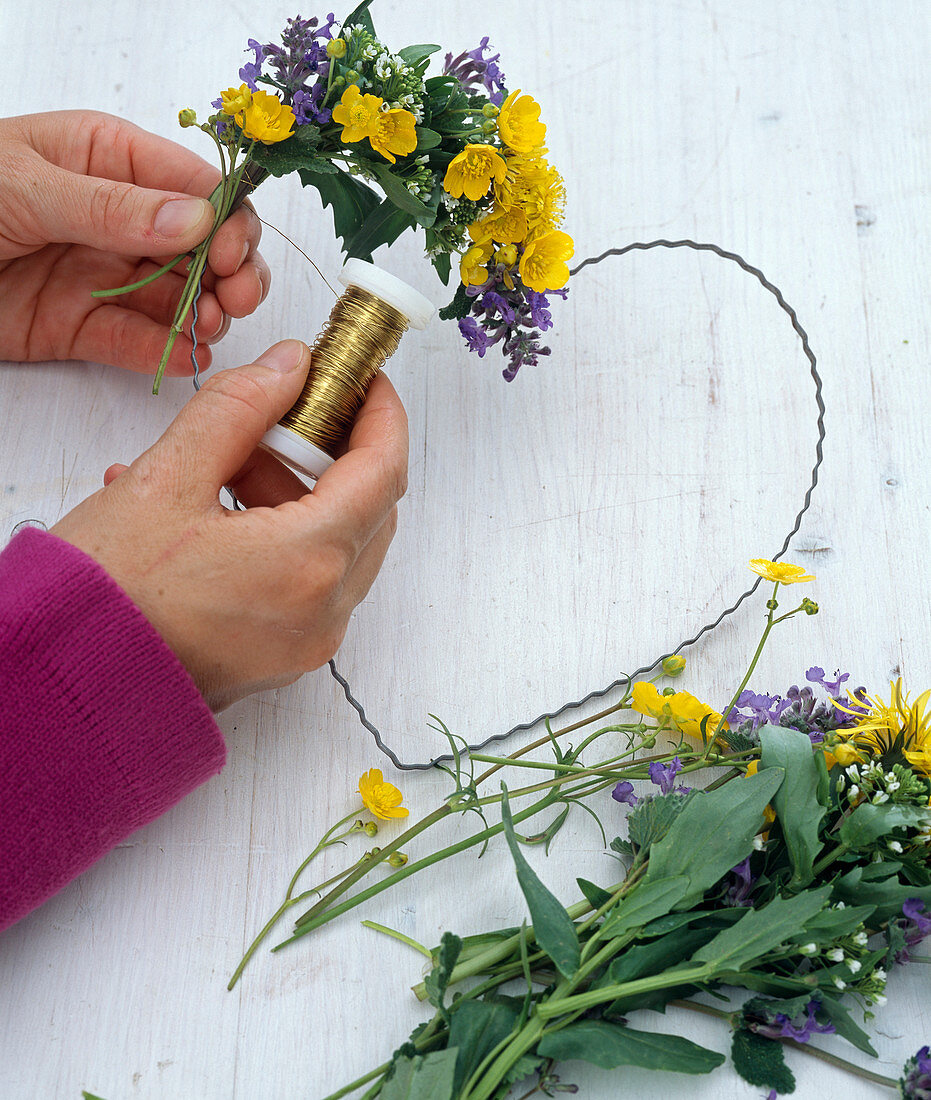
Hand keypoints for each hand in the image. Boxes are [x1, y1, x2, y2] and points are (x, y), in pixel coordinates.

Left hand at [0, 110, 269, 374]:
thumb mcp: (22, 185)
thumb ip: (111, 206)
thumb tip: (195, 219)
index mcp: (108, 160)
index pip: (195, 186)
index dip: (226, 221)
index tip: (228, 256)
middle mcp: (119, 219)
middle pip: (203, 246)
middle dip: (231, 273)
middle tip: (236, 300)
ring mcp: (104, 274)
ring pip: (181, 297)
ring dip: (206, 315)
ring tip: (208, 331)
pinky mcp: (83, 327)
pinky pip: (137, 341)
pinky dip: (168, 353)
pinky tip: (187, 359)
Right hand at [51, 340, 407, 710]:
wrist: (64, 689)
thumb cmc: (103, 596)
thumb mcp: (166, 479)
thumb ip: (237, 409)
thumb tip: (289, 367)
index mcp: (308, 564)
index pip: (383, 471)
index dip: (380, 415)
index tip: (365, 381)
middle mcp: (322, 611)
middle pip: (366, 509)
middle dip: (332, 452)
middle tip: (288, 413)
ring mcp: (305, 642)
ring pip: (335, 545)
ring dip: (297, 494)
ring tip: (223, 463)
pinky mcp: (280, 657)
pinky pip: (305, 581)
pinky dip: (280, 536)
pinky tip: (214, 510)